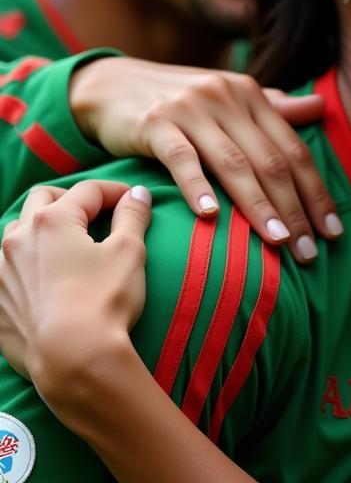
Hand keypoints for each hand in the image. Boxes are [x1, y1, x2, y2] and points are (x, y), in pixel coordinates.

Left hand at [0, 181, 149, 396]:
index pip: (88, 190)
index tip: (132, 202)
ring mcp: (1, 271)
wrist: (71, 359)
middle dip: (71, 200)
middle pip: (43, 199)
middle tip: (95, 214)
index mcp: (53, 220)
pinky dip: (25, 262)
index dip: (116, 191)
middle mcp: (18, 239)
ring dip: (41, 228)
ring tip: (66, 243)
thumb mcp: (129, 252)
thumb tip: (137, 193)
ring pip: (17, 232)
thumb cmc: (103, 300)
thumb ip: (132, 216)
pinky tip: (45, 276)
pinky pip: (6, 268)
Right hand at [70, 58, 338, 261]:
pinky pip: (181, 159)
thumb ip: (274, 106)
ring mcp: (191, 109)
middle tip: (309, 252)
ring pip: (234, 163)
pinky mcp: (154, 123)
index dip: (315, 191)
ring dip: (259, 205)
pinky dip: (198, 186)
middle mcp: (227, 97)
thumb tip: (320, 107)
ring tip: (278, 242)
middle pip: (270, 160)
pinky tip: (211, 215)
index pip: (293, 149)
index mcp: (251, 95)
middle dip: (295, 208)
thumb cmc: (180, 100)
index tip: (332, 231)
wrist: (113, 85)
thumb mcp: (230, 98)